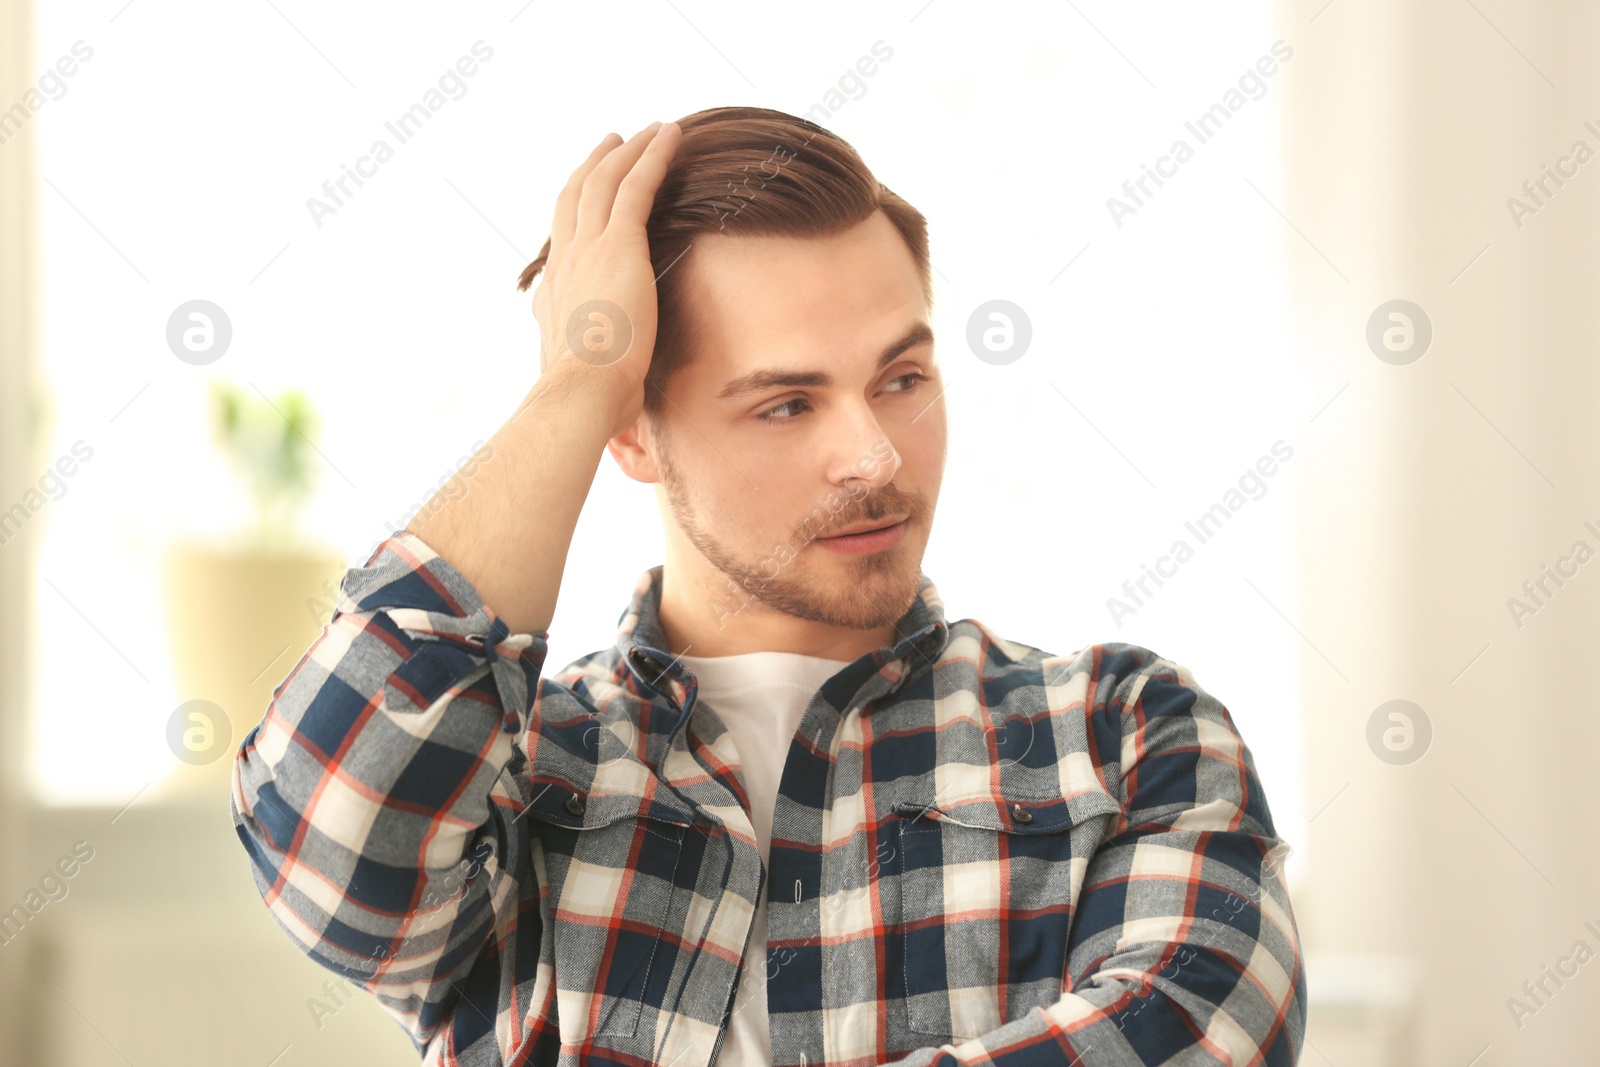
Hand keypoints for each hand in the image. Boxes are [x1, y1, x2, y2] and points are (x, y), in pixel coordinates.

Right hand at [531, 121, 681, 438]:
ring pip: (606, 182)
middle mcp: (566, 262)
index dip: (576, 209)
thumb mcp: (587, 379)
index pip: (564, 238)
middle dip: (596, 165)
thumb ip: (595, 371)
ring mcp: (588, 250)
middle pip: (576, 196)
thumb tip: (607, 394)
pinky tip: (672, 136)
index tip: (589, 191)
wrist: (581, 394)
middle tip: (614, 141)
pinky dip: (653, 156)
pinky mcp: (618, 245)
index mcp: (556, 293)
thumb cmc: (588, 401)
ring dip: (629, 151)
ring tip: (651, 131)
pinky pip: (636, 185)